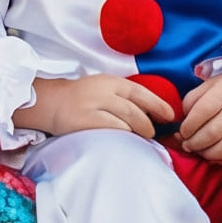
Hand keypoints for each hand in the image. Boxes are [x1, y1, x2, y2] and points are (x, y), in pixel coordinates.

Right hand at [13, 73, 176, 140]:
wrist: (50, 103)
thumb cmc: (82, 99)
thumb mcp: (103, 90)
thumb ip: (124, 97)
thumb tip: (153, 114)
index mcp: (110, 81)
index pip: (140, 92)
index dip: (158, 104)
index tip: (171, 115)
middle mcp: (102, 91)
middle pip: (134, 109)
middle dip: (148, 124)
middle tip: (152, 133)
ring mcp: (92, 105)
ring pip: (125, 120)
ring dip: (138, 131)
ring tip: (142, 139)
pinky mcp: (84, 121)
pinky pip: (111, 129)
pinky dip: (122, 135)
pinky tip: (125, 141)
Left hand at [175, 67, 221, 165]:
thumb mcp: (210, 84)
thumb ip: (192, 100)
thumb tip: (181, 122)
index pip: (201, 112)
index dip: (187, 126)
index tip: (182, 132)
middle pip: (211, 133)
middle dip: (193, 143)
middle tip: (187, 145)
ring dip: (206, 154)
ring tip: (199, 150)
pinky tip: (215, 156)